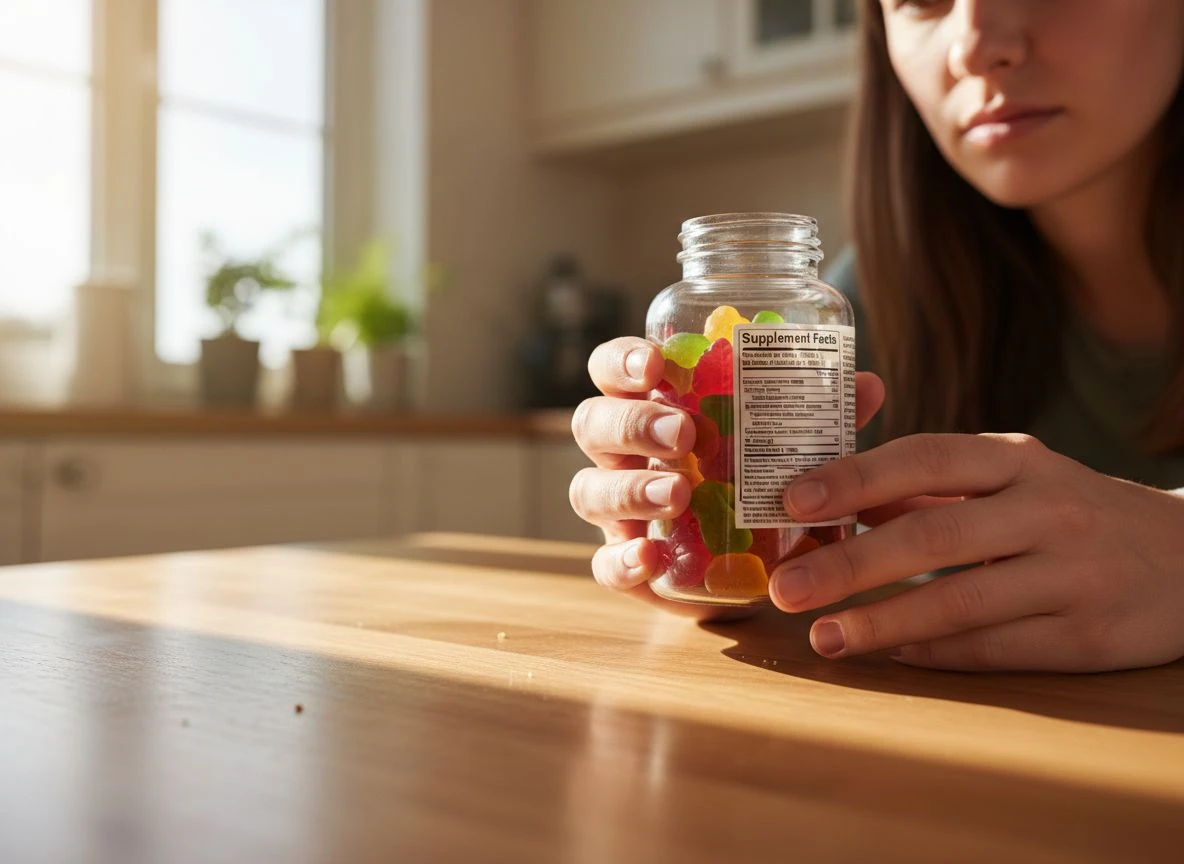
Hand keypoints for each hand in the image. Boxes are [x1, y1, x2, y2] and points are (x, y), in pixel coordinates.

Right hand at [570, 336, 885, 619]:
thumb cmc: (757, 486)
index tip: (656, 363)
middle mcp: (623, 455)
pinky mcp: (626, 566)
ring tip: (678, 493)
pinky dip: (622, 560)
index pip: (613, 369)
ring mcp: (617, 512)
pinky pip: (604, 563)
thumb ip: (818, 421)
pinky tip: (651, 557)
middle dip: (634, 422)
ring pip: (589, 490)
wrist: (753, 571)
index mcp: (652, 407)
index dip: (623, 361)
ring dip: (631, 488)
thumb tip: (867, 384)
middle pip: (594, 423)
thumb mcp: (790, 449)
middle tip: (683, 431)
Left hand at [769, 433, 1183, 670]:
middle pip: (933, 536)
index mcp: (1016, 460)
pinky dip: (933, 653)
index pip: (924, 458)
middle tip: (786, 588)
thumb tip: (837, 501)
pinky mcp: (1089, 634)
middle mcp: (1046, 509)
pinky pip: (995, 646)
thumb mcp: (1014, 480)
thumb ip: (930, 489)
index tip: (792, 500)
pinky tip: (887, 655)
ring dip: (881, 623)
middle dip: (849, 564)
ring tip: (822, 637)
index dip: (854, 478)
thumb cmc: (1073, 512)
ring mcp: (1072, 573)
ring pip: (961, 601)